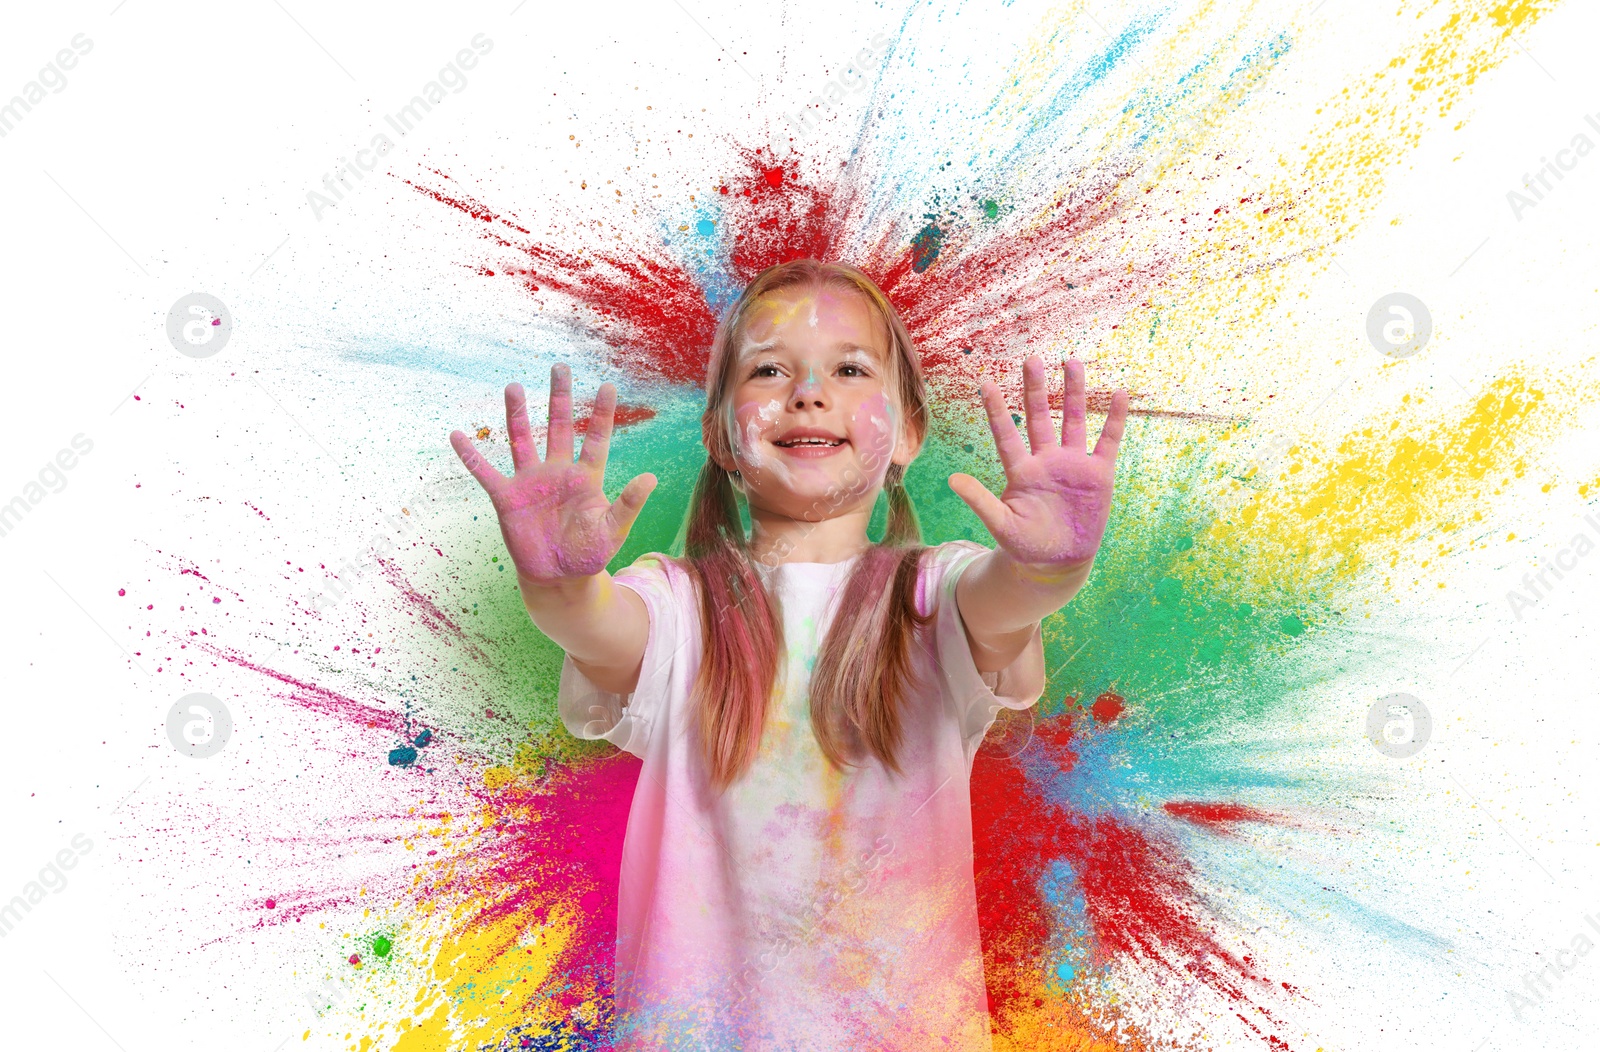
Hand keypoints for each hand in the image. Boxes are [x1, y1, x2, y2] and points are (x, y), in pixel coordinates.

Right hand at [450, 364, 655, 582]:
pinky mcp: (507, 498)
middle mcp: (558, 472)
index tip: (608, 385)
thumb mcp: (612, 529)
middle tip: (559, 367)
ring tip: (513, 386)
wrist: (558, 577)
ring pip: (523, 440)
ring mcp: (531, 483)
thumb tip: (651, 478)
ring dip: (518, 415)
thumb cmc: (589, 553)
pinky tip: (457, 435)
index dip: (602, 413)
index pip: (596, 439)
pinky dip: (471, 455)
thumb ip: (628, 503)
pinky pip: (485, 473)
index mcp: (586, 478)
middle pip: (559, 427)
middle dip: (559, 398)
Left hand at [948, 356, 1128, 572]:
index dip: (995, 410)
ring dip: (1074, 393)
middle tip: (1031, 359)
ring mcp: (1072, 464)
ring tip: (1072, 362)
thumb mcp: (1001, 524)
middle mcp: (1046, 460)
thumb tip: (951, 480)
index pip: (1006, 434)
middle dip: (1035, 390)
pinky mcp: (1097, 474)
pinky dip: (1113, 419)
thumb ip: (980, 500)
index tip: (984, 383)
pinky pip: (1107, 441)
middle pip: (1040, 417)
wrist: (1057, 562)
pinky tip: (1119, 393)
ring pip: (1073, 420)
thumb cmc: (1025, 544)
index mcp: (1021, 471)